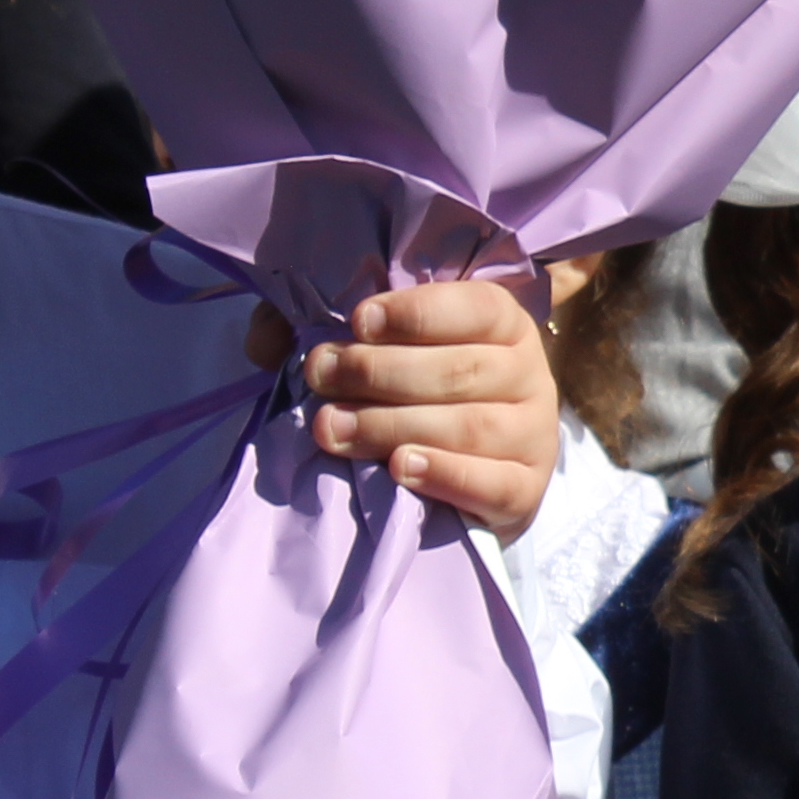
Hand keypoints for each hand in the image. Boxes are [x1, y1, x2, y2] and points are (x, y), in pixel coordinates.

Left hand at [301, 276, 561, 539]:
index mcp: (502, 324)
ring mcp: (533, 435)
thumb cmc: (413, 395)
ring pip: (468, 426)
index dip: (416, 312)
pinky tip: (398, 467)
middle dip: (380, 372)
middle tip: (322, 376)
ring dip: (391, 425)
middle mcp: (529, 373)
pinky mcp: (526, 491)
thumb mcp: (376, 349)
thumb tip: (266, 344)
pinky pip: (491, 483)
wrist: (466, 476)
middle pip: (460, 368)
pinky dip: (443, 474)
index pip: (474, 306)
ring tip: (332, 430)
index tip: (358, 322)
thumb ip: (320, 331)